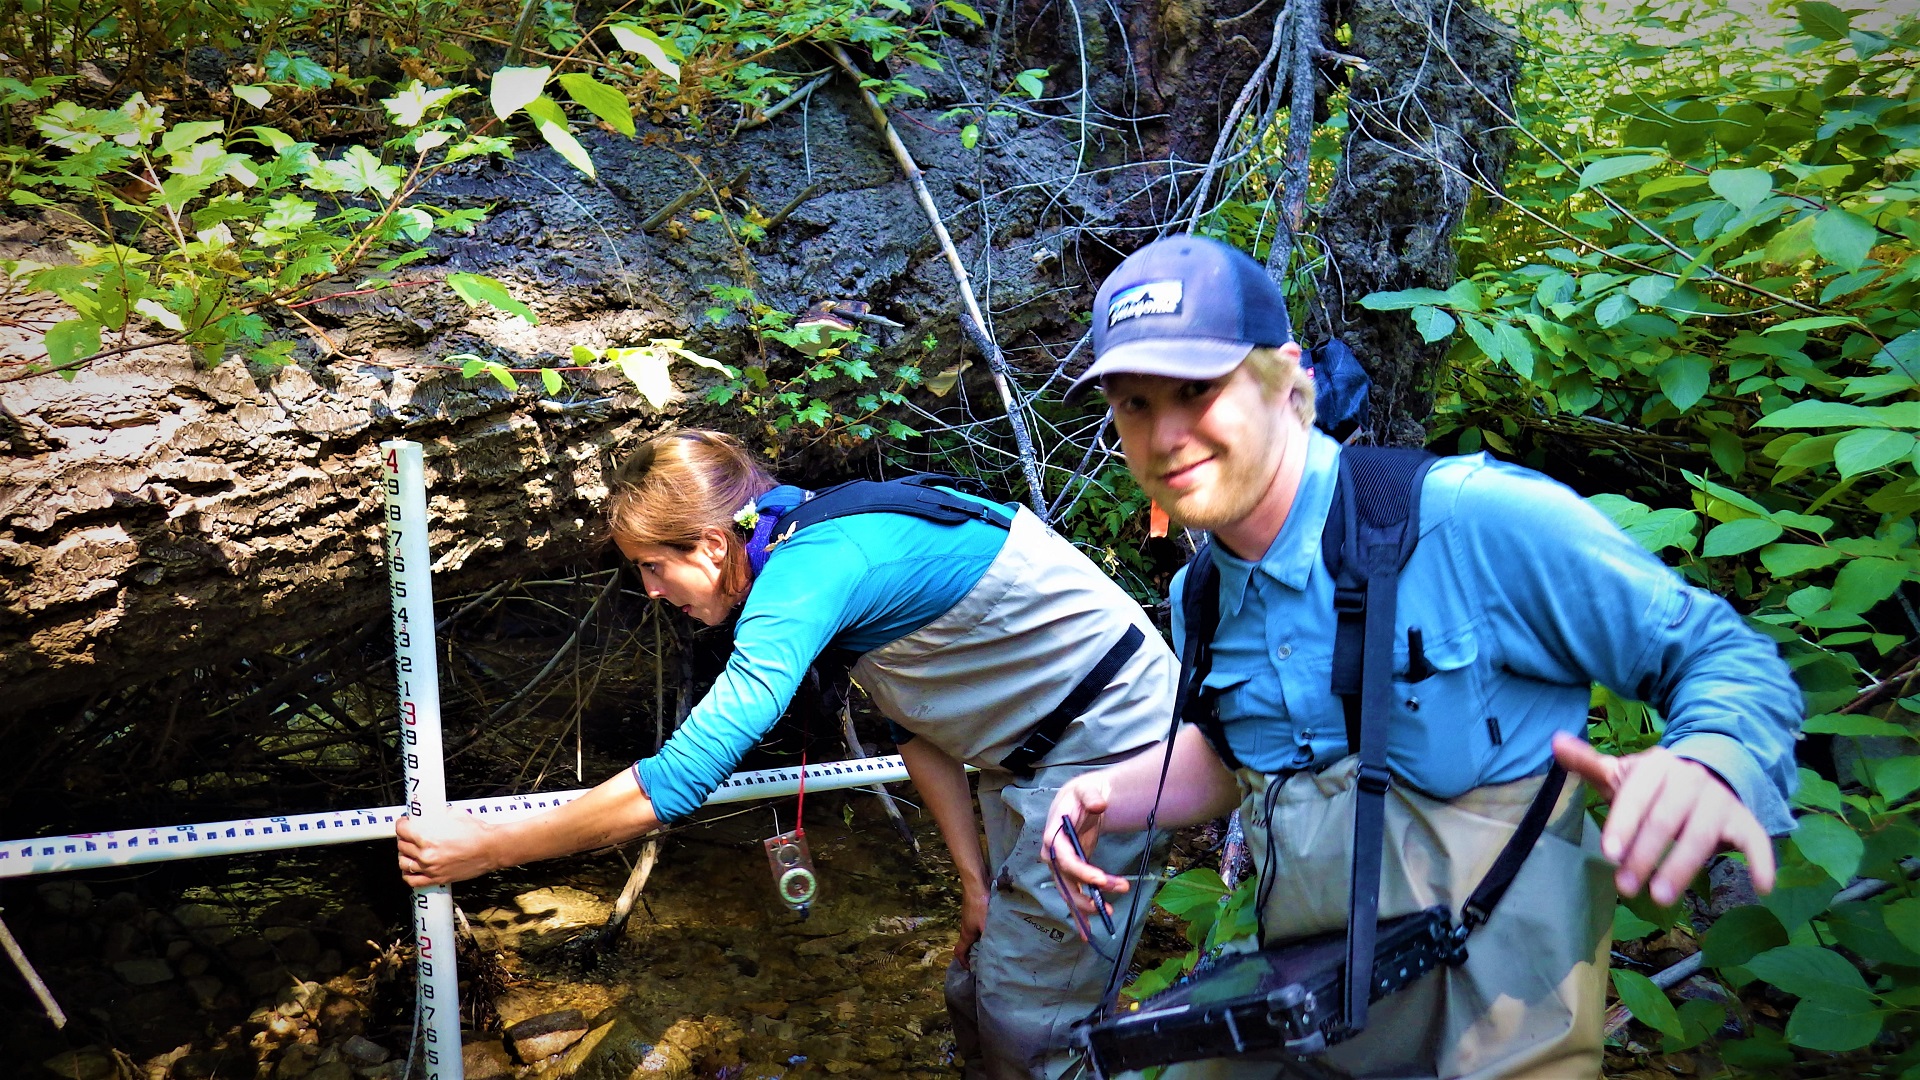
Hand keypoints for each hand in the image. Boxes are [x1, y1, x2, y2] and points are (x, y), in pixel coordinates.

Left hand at [396, 811, 498, 886]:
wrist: (490, 848)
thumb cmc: (476, 833)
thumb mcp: (454, 814)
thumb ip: (437, 815)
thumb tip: (431, 814)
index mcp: (428, 838)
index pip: (402, 830)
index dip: (401, 824)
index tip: (404, 823)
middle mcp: (426, 854)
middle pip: (401, 846)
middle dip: (404, 838)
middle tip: (409, 835)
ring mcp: (430, 868)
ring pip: (403, 863)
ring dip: (404, 855)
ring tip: (409, 851)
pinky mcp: (437, 878)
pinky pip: (412, 881)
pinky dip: (408, 874)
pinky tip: (411, 868)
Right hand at [953, 887, 988, 969]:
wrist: (976, 884)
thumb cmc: (979, 907)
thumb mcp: (986, 926)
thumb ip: (989, 939)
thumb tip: (996, 952)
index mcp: (966, 934)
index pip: (959, 952)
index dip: (963, 962)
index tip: (970, 969)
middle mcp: (966, 927)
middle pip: (968, 944)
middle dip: (975, 952)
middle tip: (987, 959)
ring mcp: (970, 918)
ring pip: (975, 934)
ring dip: (982, 940)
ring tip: (995, 945)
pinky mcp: (977, 910)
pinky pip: (980, 925)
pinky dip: (985, 930)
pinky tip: (997, 928)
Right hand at [1041, 776, 1127, 927]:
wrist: (1081, 799)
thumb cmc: (1082, 793)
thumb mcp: (1087, 788)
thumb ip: (1091, 795)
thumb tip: (1099, 805)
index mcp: (1053, 835)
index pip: (1063, 859)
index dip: (1081, 872)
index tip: (1101, 880)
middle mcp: (1053, 854)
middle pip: (1066, 880)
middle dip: (1086, 895)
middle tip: (1113, 899)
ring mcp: (1061, 866)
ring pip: (1070, 892)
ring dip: (1086, 906)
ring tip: (1109, 913)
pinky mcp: (1071, 872)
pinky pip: (1074, 894)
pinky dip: (1080, 912)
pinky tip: (1087, 932)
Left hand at [1552, 732, 1775, 905]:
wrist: (1714, 766)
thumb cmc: (1658, 782)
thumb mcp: (1625, 772)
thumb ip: (1590, 763)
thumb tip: (1555, 741)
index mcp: (1657, 767)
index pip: (1636, 797)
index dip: (1622, 825)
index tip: (1608, 853)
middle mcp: (1691, 780)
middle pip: (1665, 821)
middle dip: (1644, 856)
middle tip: (1625, 887)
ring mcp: (1719, 800)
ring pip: (1700, 836)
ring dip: (1681, 868)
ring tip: (1660, 897)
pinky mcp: (1744, 819)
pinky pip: (1756, 839)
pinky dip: (1762, 861)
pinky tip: (1760, 887)